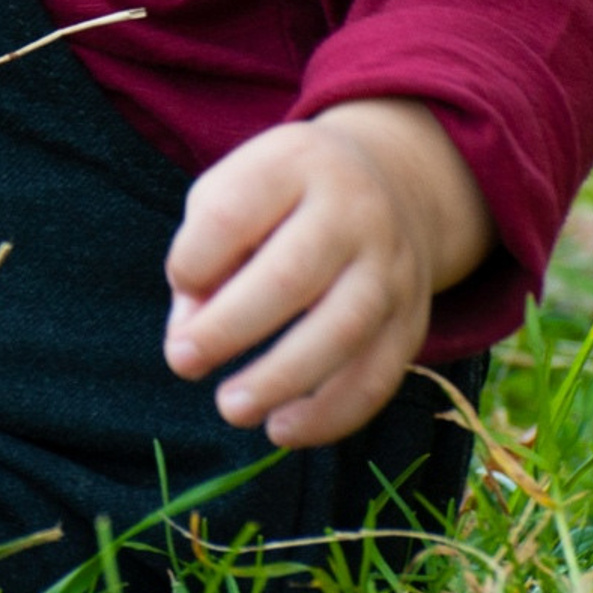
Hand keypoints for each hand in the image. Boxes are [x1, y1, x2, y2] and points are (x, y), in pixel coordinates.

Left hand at [162, 98, 492, 448]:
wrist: (391, 184)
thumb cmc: (283, 198)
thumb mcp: (236, 190)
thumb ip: (202, 251)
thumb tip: (188, 334)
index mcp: (295, 164)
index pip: (232, 214)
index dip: (193, 260)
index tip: (178, 286)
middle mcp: (353, 211)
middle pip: (290, 277)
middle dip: (228, 328)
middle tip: (182, 363)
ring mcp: (391, 267)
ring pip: (341, 331)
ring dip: (280, 379)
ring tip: (230, 408)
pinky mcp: (414, 319)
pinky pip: (377, 376)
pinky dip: (330, 414)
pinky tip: (282, 429)